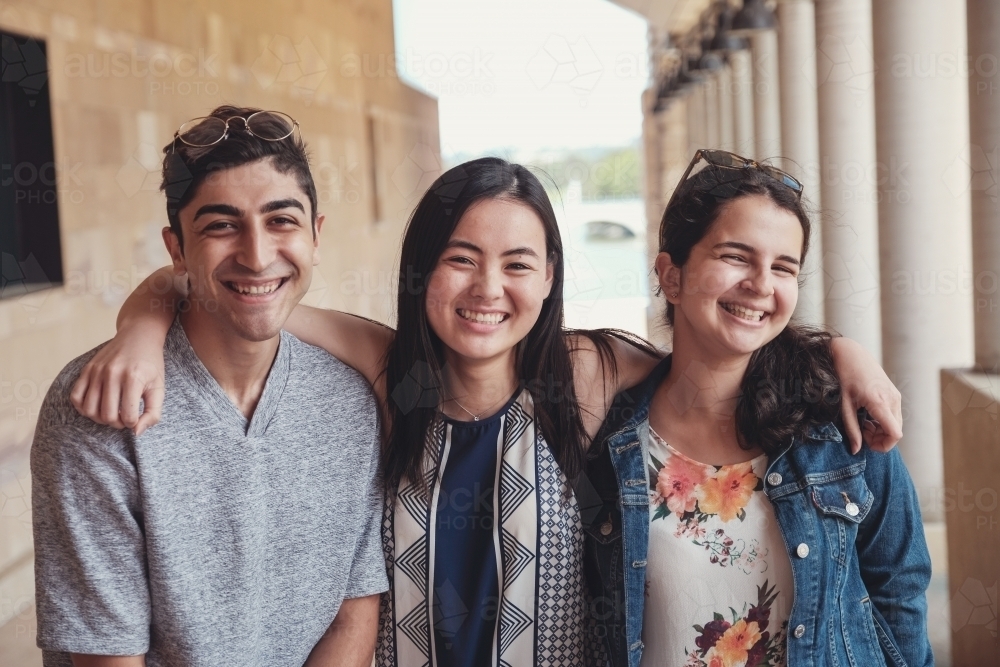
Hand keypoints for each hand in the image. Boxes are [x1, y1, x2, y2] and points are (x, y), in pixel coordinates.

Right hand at [70, 323, 165, 434]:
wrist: (139, 336)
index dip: (133, 424)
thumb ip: (153, 413)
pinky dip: (84, 408)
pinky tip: (97, 405)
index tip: (137, 418)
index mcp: (133, 379)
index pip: (129, 417)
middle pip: (107, 416)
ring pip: (90, 410)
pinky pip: (76, 398)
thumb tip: (136, 433)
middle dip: (117, 423)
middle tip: (125, 417)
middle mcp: (112, 374)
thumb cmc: (151, 365)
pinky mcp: (86, 369)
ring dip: (100, 418)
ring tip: (112, 412)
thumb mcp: (159, 388)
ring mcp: (96, 371)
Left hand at [831, 337, 902, 453]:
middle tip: (859, 430)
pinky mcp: (894, 394)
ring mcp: (895, 396)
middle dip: (879, 438)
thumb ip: (851, 429)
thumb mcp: (844, 405)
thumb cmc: (844, 376)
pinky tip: (866, 414)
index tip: (866, 443)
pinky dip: (882, 421)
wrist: (850, 353)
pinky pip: (893, 415)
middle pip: (896, 432)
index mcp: (880, 402)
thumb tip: (856, 450)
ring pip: (895, 424)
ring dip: (880, 430)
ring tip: (861, 421)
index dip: (883, 445)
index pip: (895, 434)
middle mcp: (893, 399)